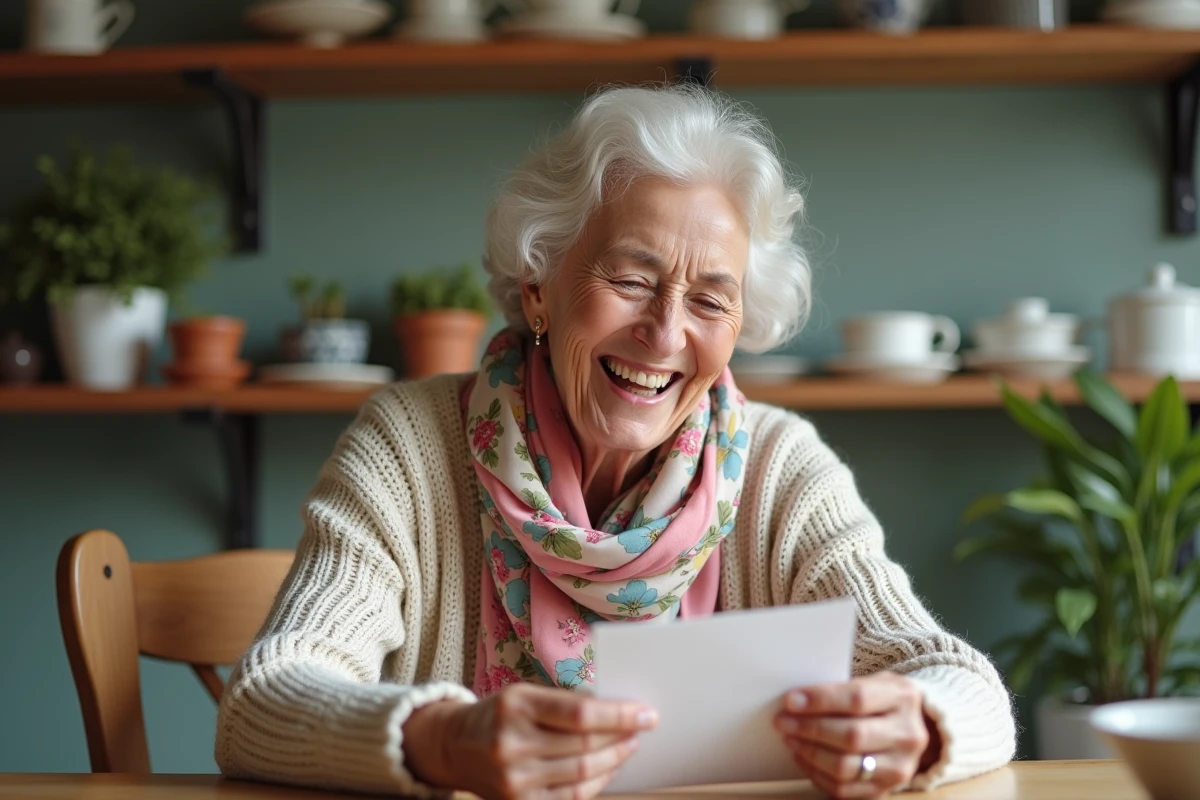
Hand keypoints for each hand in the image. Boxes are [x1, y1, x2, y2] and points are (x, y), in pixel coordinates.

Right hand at [403, 683, 657, 799]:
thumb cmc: (500, 714)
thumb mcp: (525, 694)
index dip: (619, 716)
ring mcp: (513, 778)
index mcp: (516, 705)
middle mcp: (511, 743)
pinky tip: (608, 769)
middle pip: (584, 745)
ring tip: (629, 746)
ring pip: (581, 774)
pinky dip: (596, 783)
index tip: (646, 713)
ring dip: (614, 760)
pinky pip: (570, 797)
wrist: (455, 745)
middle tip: (643, 728)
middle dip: (621, 737)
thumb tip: (616, 710)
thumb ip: (565, 702)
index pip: (580, 714)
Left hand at [773, 672, 936, 798]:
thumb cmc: (883, 700)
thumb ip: (841, 688)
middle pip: (851, 736)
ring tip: (791, 739)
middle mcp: (907, 735)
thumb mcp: (873, 682)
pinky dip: (816, 774)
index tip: (791, 701)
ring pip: (845, 767)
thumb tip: (797, 700)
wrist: (913, 727)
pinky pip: (844, 790)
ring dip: (809, 753)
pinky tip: (803, 759)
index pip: (857, 699)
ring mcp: (899, 767)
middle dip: (809, 729)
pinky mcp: (885, 789)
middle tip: (783, 722)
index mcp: (903, 699)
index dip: (820, 701)